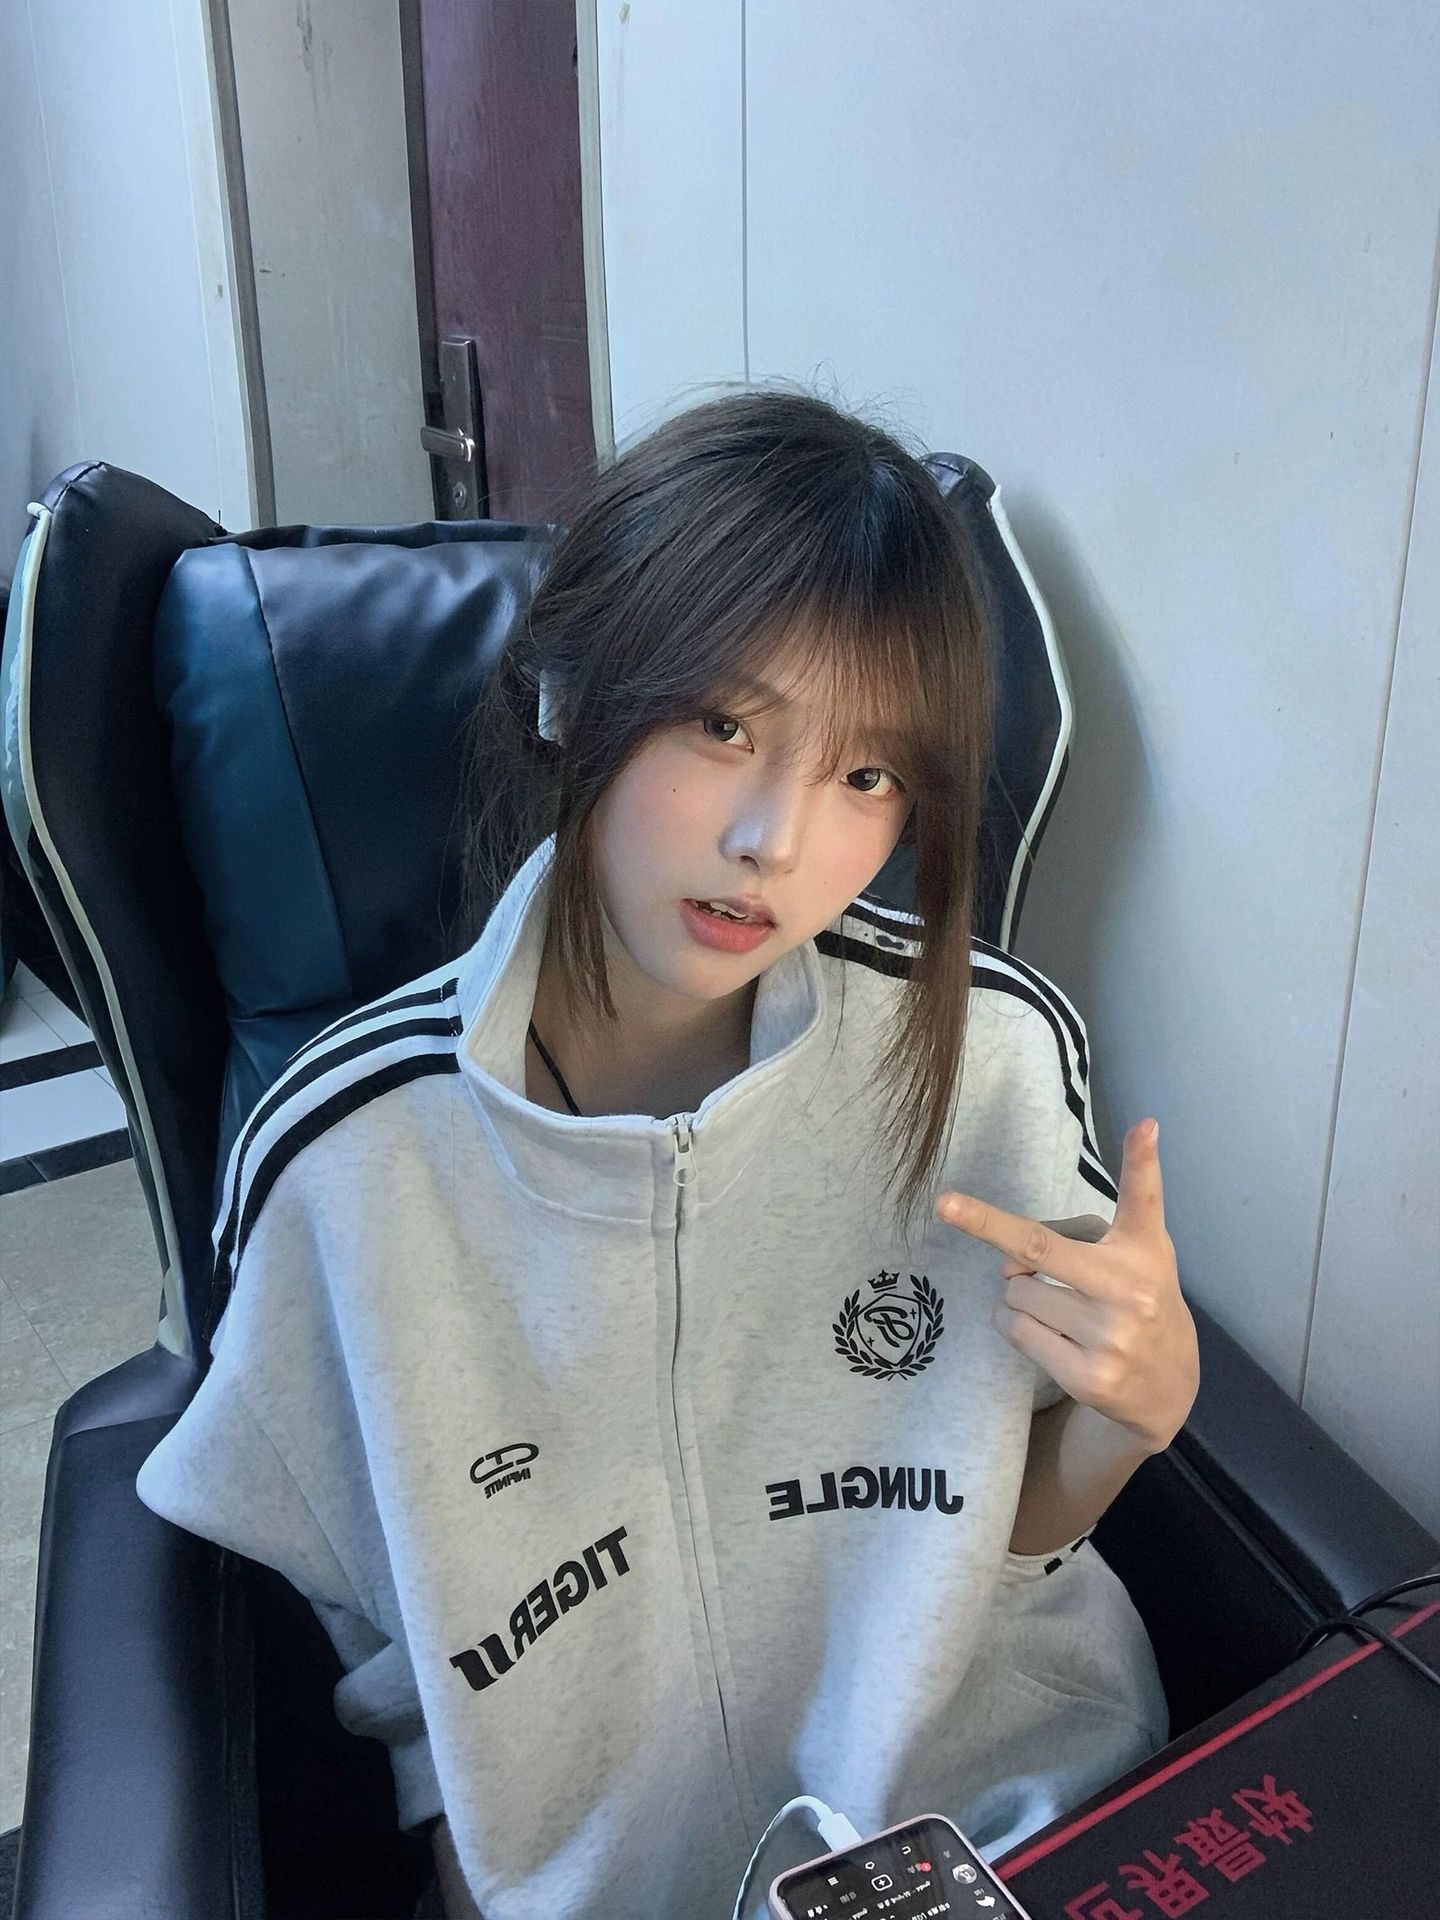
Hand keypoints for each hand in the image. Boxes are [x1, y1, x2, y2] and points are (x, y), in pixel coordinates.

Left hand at [933, 1119, 1198, 1453]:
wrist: (1170, 1388)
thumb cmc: (1140, 1300)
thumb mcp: (1133, 1252)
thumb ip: (1074, 1233)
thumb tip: (1006, 1255)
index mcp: (1144, 1249)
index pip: (1141, 1196)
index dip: (1142, 1157)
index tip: (1146, 1124)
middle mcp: (1132, 1288)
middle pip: (1032, 1248)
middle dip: (985, 1226)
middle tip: (954, 1210)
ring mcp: (1111, 1337)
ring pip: (1016, 1294)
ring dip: (1016, 1294)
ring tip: (1051, 1306)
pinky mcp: (1088, 1378)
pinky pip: (1015, 1331)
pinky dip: (1016, 1325)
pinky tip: (1049, 1334)